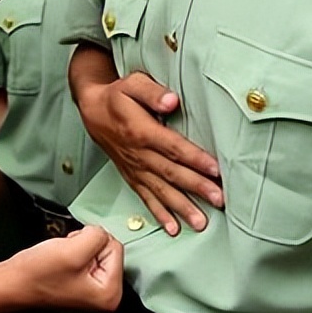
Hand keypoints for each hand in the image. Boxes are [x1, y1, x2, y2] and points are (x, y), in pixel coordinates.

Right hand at [8, 225, 122, 311]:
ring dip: (78, 246)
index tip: (74, 254)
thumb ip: (96, 235)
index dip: (92, 242)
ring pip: (96, 248)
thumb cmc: (37, 275)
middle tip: (66, 256)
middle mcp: (106, 294)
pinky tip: (60, 261)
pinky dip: (73, 251)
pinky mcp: (83, 281)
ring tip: (62, 259)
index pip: (115, 247)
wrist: (12, 283)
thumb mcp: (73, 249)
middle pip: (108, 247)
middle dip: (85, 244)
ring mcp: (94, 288)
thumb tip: (101, 231)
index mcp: (110, 293)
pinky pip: (86, 253)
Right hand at [76, 64, 222, 234]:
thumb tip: (172, 100)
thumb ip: (152, 92)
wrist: (92, 111)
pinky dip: (159, 215)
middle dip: (196, 187)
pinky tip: (173, 228)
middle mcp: (138, 154)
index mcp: (141, 131)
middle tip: (219, 199)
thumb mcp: (132, 84)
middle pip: (171, 173)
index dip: (194, 158)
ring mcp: (135, 168)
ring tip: (201, 222)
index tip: (215, 169)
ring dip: (181, 207)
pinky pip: (146, 198)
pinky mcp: (131, 177)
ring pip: (160, 191)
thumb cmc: (116, 96)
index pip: (172, 147)